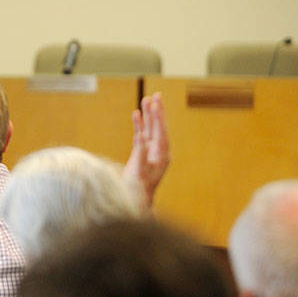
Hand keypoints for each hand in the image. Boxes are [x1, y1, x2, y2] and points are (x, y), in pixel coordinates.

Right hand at [124, 91, 168, 208]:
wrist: (135, 201)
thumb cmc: (137, 188)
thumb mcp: (139, 170)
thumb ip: (140, 152)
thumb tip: (141, 136)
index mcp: (162, 155)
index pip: (161, 131)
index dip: (158, 116)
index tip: (156, 102)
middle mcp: (159, 152)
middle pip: (158, 127)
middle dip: (157, 111)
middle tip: (156, 95)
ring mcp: (151, 152)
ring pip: (150, 129)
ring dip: (148, 115)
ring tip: (146, 100)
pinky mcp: (142, 154)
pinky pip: (142, 135)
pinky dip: (139, 125)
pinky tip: (136, 115)